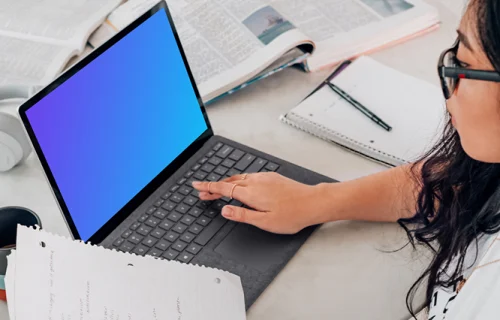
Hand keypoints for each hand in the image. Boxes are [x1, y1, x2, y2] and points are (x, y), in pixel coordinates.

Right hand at [192, 172, 324, 233]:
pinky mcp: (271, 177)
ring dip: (226, 183)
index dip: (208, 187)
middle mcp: (256, 182)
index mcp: (251, 193)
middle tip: (203, 193)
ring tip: (218, 190)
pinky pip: (249, 176)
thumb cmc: (292, 215)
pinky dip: (238, 180)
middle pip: (228, 182)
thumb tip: (225, 210)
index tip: (197, 186)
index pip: (223, 188)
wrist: (313, 202)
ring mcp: (264, 177)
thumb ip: (242, 215)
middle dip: (214, 187)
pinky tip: (240, 186)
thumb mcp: (264, 222)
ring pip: (239, 178)